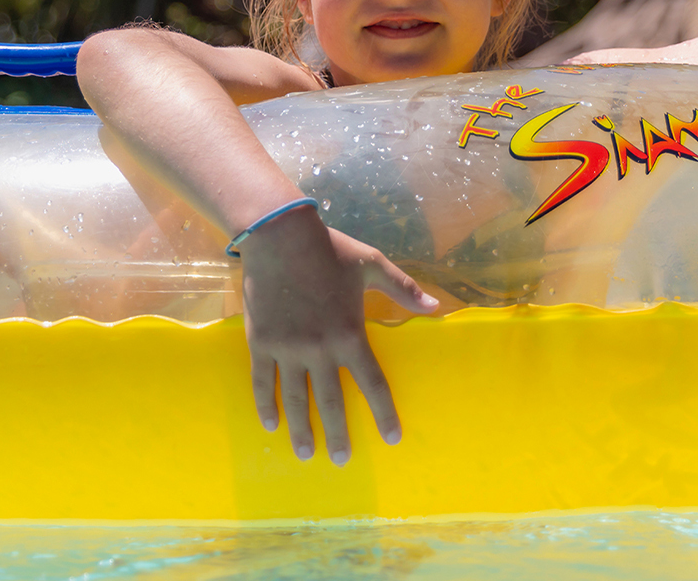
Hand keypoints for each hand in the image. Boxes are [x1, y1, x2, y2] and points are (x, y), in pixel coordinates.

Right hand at [239, 205, 438, 462]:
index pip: (372, 383)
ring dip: (300, 429)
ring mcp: (287, 348)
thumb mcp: (373, 265)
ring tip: (304, 454)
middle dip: (338, 433)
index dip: (383, 412)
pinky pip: (262, 381)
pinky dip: (265, 404)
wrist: (280, 236)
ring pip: (295, 398)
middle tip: (341, 460)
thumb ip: (404, 289)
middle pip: (331, 401)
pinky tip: (270, 424)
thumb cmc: (330, 250)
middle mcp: (319, 349)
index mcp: (350, 334)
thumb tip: (436, 307)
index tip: (392, 437)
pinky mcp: (261, 342)